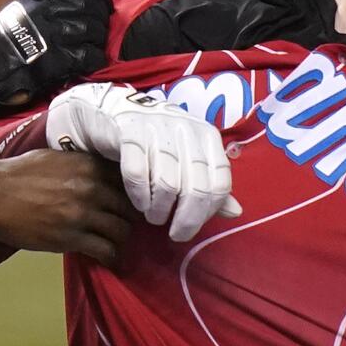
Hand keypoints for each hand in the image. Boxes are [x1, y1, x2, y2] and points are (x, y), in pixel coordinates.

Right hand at [0, 150, 136, 265]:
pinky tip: (110, 259)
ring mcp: (82, 214)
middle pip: (129, 207)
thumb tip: (99, 171)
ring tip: (117, 243)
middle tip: (127, 225)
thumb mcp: (55, 157)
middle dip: (130, 218)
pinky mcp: (71, 237)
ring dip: (121, 239)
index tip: (132, 203)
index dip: (133, 194)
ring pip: (121, 231)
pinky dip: (111, 257)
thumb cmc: (18, 174)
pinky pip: (104, 250)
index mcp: (89, 165)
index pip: (128, 180)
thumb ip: (81, 164)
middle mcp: (91, 187)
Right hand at [46, 82, 242, 241]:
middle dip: (185, 219)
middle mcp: (187, 129)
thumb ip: (210, 185)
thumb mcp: (187, 160)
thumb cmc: (155, 142)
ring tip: (152, 216)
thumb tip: (235, 212)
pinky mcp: (129, 132)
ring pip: (167, 184)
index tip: (191, 226)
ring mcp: (158, 128)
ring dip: (159, 209)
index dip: (207, 212)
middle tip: (173, 232)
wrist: (110, 113)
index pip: (219, 183)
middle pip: (196, 188)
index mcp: (208, 136)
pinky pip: (137, 174)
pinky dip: (138, 196)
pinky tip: (137, 203)